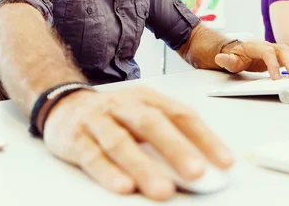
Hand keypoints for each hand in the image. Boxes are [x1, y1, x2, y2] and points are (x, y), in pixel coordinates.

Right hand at [43, 86, 233, 200]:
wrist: (63, 104)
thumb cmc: (112, 115)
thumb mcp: (141, 115)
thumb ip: (168, 137)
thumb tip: (203, 168)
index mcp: (145, 98)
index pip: (180, 114)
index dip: (204, 138)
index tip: (225, 163)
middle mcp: (122, 105)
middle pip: (150, 123)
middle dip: (175, 148)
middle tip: (197, 173)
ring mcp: (97, 120)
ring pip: (120, 142)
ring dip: (142, 166)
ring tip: (163, 190)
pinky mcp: (74, 138)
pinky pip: (91, 156)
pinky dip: (107, 172)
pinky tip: (123, 186)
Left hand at [214, 40, 288, 79]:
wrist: (240, 51)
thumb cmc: (236, 57)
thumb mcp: (229, 60)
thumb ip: (226, 60)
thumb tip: (220, 58)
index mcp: (256, 46)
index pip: (267, 53)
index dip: (273, 64)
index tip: (276, 78)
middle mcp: (269, 45)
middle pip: (283, 52)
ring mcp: (277, 49)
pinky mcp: (283, 55)